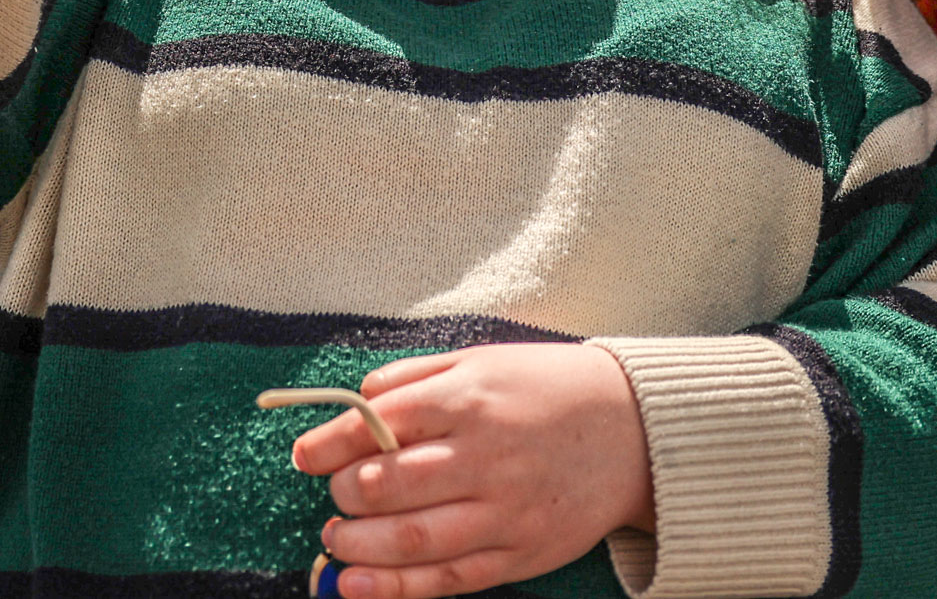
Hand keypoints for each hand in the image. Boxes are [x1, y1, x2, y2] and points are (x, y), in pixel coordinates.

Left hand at [289, 344, 651, 598]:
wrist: (632, 429)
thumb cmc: (545, 389)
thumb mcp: (480, 360)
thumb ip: (413, 377)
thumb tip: (354, 402)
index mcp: (470, 399)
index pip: (379, 423)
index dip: (329, 442)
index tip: (304, 454)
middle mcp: (485, 456)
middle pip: (390, 484)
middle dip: (345, 493)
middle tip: (335, 493)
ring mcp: (504, 510)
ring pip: (413, 539)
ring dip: (358, 545)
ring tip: (336, 537)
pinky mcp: (520, 553)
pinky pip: (449, 579)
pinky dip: (396, 588)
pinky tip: (357, 585)